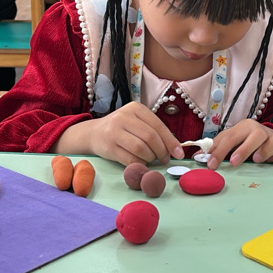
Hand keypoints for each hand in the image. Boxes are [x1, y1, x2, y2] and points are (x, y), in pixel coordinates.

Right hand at [55, 102, 183, 165]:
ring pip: (141, 149)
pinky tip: (140, 163)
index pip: (158, 125)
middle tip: (164, 159)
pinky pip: (130, 159)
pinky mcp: (108, 147)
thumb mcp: (137, 122)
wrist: (93, 133)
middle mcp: (124, 117)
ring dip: (150, 158)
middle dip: (161, 151)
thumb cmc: (122, 129)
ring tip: (150, 160)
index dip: (171, 141)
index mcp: (136, 108)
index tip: (179, 153)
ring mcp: (114, 131)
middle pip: (150, 137)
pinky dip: (139, 164)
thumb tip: (176, 148)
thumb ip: (154, 131)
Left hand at [207, 120, 272, 168]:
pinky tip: (272, 163)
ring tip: (257, 160)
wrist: (268, 142)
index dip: (219, 150)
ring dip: (266, 149)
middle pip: (256, 134)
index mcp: (245, 127)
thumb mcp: (230, 142)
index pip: (230, 137)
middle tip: (235, 162)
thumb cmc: (245, 142)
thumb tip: (197, 155)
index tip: (211, 164)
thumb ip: (215, 148)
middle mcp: (261, 130)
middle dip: (245, 148)